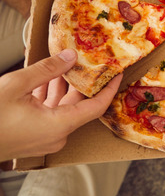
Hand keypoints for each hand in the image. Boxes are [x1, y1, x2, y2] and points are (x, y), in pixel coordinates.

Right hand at [0, 49, 120, 161]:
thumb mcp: (16, 85)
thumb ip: (47, 69)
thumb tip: (71, 56)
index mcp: (59, 126)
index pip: (96, 106)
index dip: (110, 89)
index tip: (118, 73)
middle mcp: (56, 136)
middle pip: (79, 105)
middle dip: (82, 82)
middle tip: (88, 61)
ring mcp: (44, 139)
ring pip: (62, 109)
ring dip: (62, 87)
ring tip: (64, 64)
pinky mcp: (33, 138)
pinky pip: (49, 115)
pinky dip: (48, 98)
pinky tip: (42, 80)